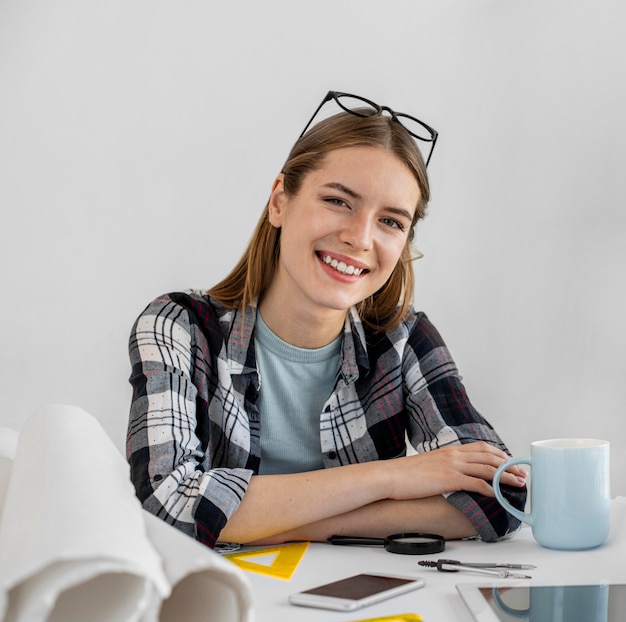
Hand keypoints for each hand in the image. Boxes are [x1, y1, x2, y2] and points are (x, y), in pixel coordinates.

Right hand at [384, 441, 525, 499]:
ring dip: (506, 477)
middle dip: (509, 465)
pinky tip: (497, 495)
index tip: (511, 463)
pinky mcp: (448, 479)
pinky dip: (489, 489)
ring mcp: (451, 466)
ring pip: (487, 469)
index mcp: (450, 450)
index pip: (482, 448)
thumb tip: (455, 474)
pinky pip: (474, 483)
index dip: (500, 455)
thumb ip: (445, 465)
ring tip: (519, 485)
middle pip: (489, 457)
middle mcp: (454, 454)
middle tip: (522, 474)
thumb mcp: (429, 464)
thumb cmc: (406, 474)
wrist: (390, 476)